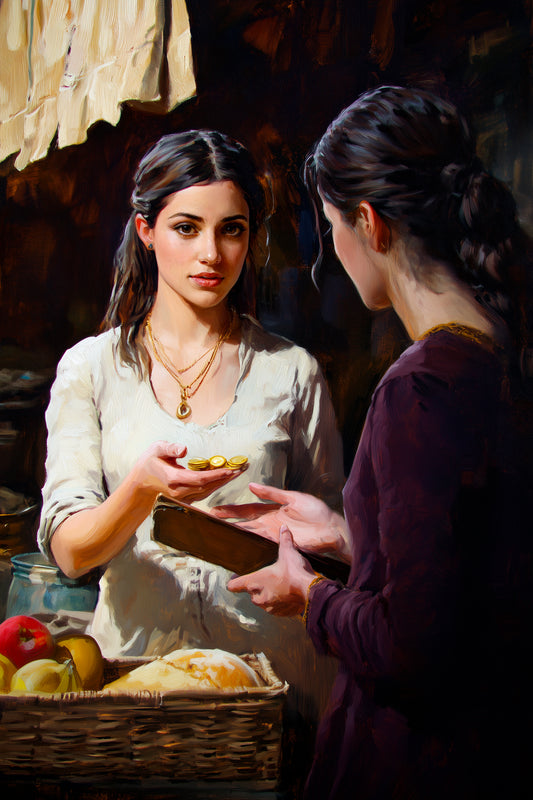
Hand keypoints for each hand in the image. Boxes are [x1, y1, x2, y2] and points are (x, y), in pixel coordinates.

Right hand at [132, 441, 239, 505]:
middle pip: (208, 486)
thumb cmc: (148, 464)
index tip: (230, 470)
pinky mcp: (186, 498)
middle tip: (243, 468)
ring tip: (239, 471)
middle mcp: (180, 491)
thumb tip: (184, 449)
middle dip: (226, 478)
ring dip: (224, 482)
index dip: (216, 475)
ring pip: (208, 491)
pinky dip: (216, 485)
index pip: (199, 478)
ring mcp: (184, 497)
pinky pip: (205, 492)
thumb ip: (170, 448)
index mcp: (173, 479)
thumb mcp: (155, 449)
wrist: (140, 485)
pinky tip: (226, 477)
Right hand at [213, 482, 350, 560]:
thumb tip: (251, 486)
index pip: (247, 510)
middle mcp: (269, 524)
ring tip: (219, 537)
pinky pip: (262, 545)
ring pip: (250, 534)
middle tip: (210, 524)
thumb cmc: (315, 511)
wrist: (331, 528)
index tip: (215, 510)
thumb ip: (272, 493)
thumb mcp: (293, 497)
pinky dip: (250, 546)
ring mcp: (274, 535)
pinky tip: (239, 548)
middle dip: (228, 523)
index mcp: (272, 510)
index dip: (231, 510)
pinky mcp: (280, 544)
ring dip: (236, 535)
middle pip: (244, 523)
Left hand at [227, 527, 316, 615]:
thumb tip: (283, 528)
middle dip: (257, 585)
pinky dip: (279, 602)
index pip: (233, 585)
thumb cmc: (295, 573)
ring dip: (269, 594)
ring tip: (280, 584)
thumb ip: (284, 540)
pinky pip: (275, 607)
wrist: (311, 592)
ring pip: (263, 601)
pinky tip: (288, 593)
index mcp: (254, 582)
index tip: (237, 577)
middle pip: (250, 591)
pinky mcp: (280, 613)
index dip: (234, 580)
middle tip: (268, 576)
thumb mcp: (289, 552)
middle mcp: (258, 597)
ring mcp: (269, 607)